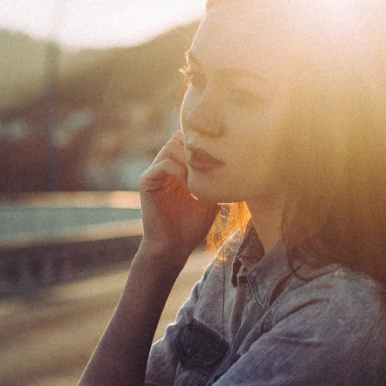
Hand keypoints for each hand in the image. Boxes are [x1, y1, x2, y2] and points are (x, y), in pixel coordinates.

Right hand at [137, 130, 218, 264]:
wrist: (174, 247)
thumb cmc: (193, 225)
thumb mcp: (211, 197)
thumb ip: (215, 178)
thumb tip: (238, 162)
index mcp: (178, 168)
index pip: (189, 141)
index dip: (204, 146)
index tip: (219, 162)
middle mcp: (165, 166)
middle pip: (180, 138)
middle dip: (196, 150)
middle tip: (211, 167)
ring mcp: (155, 172)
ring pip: (172, 146)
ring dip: (188, 160)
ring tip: (200, 178)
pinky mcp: (147, 181)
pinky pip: (163, 164)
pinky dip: (179, 171)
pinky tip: (190, 186)